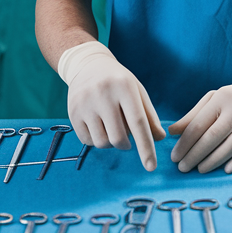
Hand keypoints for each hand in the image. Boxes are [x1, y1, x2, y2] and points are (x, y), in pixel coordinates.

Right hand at [61, 42, 165, 170]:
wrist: (87, 65)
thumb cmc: (119, 82)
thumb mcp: (138, 92)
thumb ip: (149, 115)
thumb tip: (159, 138)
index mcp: (125, 87)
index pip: (138, 123)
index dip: (146, 147)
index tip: (151, 167)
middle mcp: (103, 94)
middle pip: (119, 138)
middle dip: (126, 145)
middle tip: (127, 136)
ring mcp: (85, 104)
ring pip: (102, 143)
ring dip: (111, 143)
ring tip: (112, 128)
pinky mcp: (72, 113)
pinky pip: (87, 141)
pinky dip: (96, 140)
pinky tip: (98, 126)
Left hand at [168, 66, 231, 173]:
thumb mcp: (214, 99)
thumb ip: (193, 116)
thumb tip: (171, 132)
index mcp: (221, 99)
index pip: (198, 125)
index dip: (184, 143)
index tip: (175, 157)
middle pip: (212, 137)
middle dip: (194, 155)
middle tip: (183, 168)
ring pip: (230, 146)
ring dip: (212, 162)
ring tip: (200, 170)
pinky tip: (225, 170)